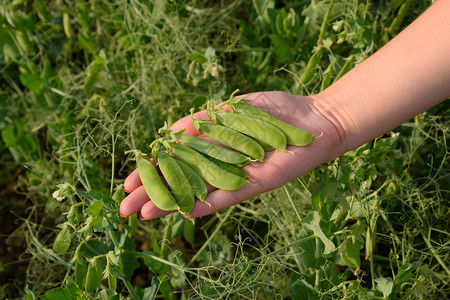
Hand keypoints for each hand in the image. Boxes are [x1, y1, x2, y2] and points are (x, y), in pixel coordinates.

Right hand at [120, 91, 341, 218]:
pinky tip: (182, 212)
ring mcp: (236, 177)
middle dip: (152, 193)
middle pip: (180, 181)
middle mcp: (221, 166)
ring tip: (143, 215)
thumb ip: (203, 120)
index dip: (151, 172)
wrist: (313, 120)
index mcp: (213, 147)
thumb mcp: (233, 108)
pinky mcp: (254, 184)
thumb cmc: (275, 111)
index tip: (127, 182)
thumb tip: (171, 131)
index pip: (175, 162)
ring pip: (197, 193)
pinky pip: (226, 197)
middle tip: (124, 209)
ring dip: (170, 204)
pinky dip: (203, 204)